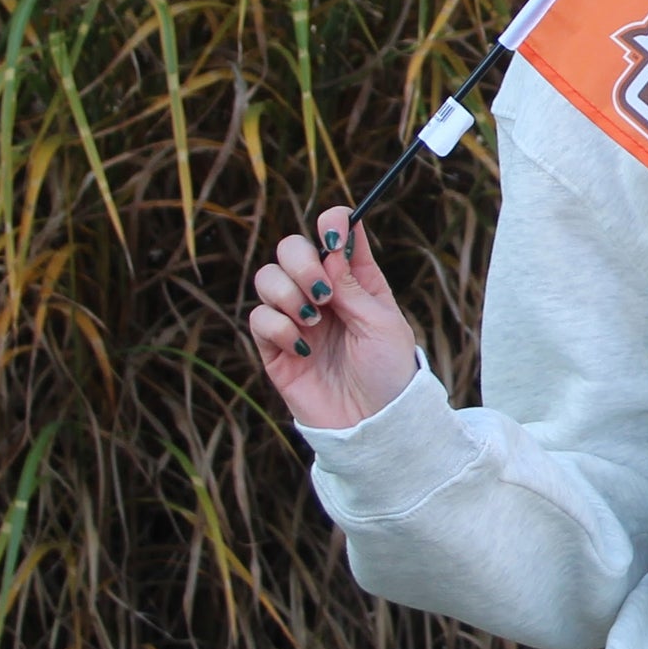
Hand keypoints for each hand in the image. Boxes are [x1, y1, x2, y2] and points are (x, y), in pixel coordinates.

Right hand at [246, 205, 421, 430]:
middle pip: (290, 248)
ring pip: (267, 278)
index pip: (336, 233)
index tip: (333, 238)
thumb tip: (329, 249)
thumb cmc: (389, 373)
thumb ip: (353, 286)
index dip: (331, 223)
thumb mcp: (382, 325)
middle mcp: (323, 293)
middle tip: (321, 293)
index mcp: (357, 279)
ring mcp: (296, 318)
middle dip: (300, 262)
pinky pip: (258, 318)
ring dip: (287, 294)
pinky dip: (277, 327)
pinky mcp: (274, 347)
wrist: (374, 424)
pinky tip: (302, 348)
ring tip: (313, 322)